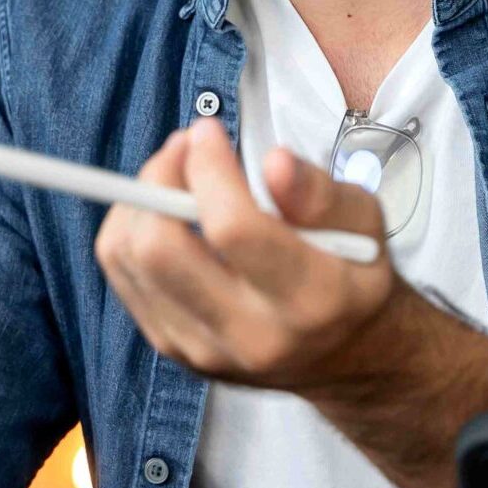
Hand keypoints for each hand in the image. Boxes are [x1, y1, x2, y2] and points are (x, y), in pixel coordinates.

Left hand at [93, 117, 399, 395]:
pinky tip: (164, 213)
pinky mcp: (176, 350)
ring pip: (129, 260)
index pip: (233, 229)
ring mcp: (206, 351)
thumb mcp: (364, 222)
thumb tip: (274, 161)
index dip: (208, 168)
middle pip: (160, 250)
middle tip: (184, 148)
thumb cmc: (352, 273)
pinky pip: (124, 278)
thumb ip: (320, 192)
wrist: (347, 356)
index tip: (208, 132)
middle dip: (159, 178)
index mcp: (311, 299)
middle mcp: (252, 335)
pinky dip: (131, 230)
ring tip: (176, 175)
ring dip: (138, 200)